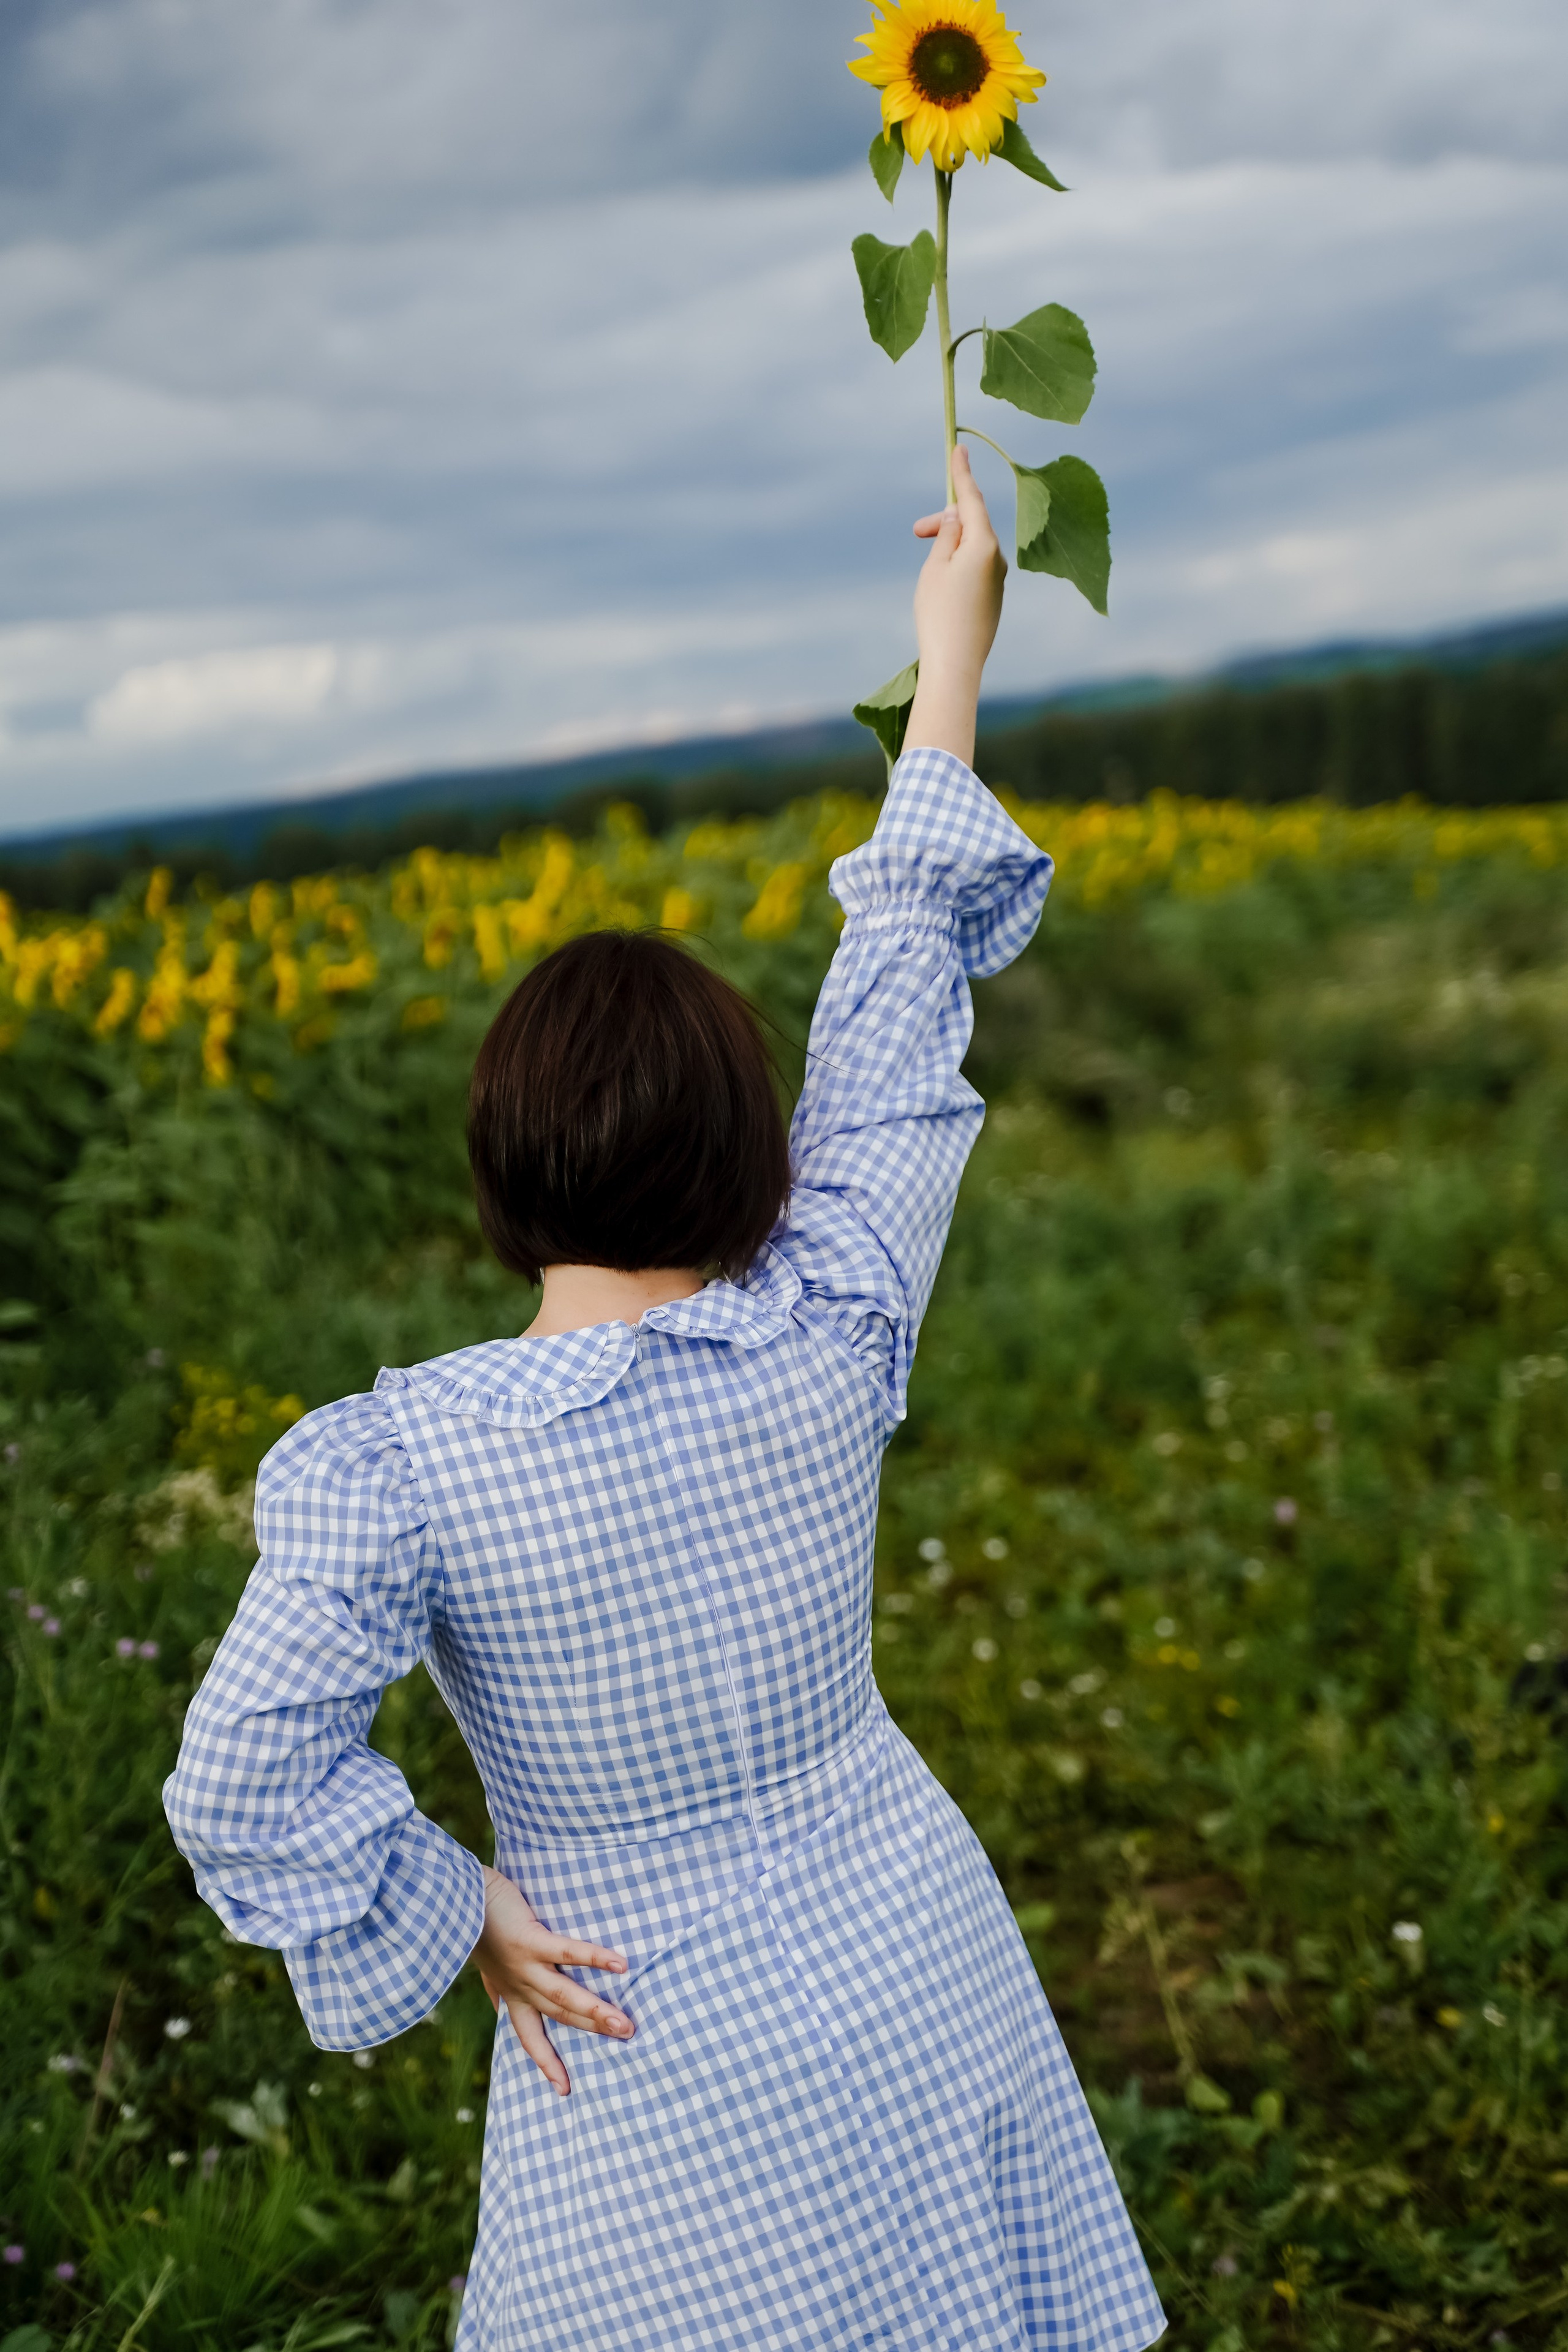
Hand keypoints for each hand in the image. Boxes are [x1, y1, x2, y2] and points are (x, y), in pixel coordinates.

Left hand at [473, 1864, 631, 2095]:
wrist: (454, 1898)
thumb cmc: (476, 1924)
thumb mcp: (485, 1964)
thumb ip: (495, 1986)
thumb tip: (499, 2007)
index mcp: (511, 1992)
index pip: (529, 2036)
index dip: (546, 2062)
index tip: (563, 2090)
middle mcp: (518, 1986)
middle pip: (559, 2015)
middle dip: (592, 2030)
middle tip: (627, 2038)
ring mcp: (524, 1966)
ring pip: (564, 1996)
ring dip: (596, 2012)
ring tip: (625, 2025)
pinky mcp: (529, 1940)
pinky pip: (567, 1952)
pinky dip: (594, 1958)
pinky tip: (620, 1964)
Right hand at [904, 442, 1005, 766]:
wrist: (955, 665)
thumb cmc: (940, 614)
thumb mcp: (935, 565)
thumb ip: (946, 535)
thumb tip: (956, 516)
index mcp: (984, 544)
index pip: (971, 498)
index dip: (962, 473)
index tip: (959, 448)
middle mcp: (998, 558)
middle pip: (971, 524)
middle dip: (944, 522)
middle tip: (916, 532)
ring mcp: (998, 581)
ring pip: (972, 548)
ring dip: (949, 547)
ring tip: (928, 570)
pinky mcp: (993, 600)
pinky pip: (975, 570)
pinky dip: (957, 566)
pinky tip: (942, 589)